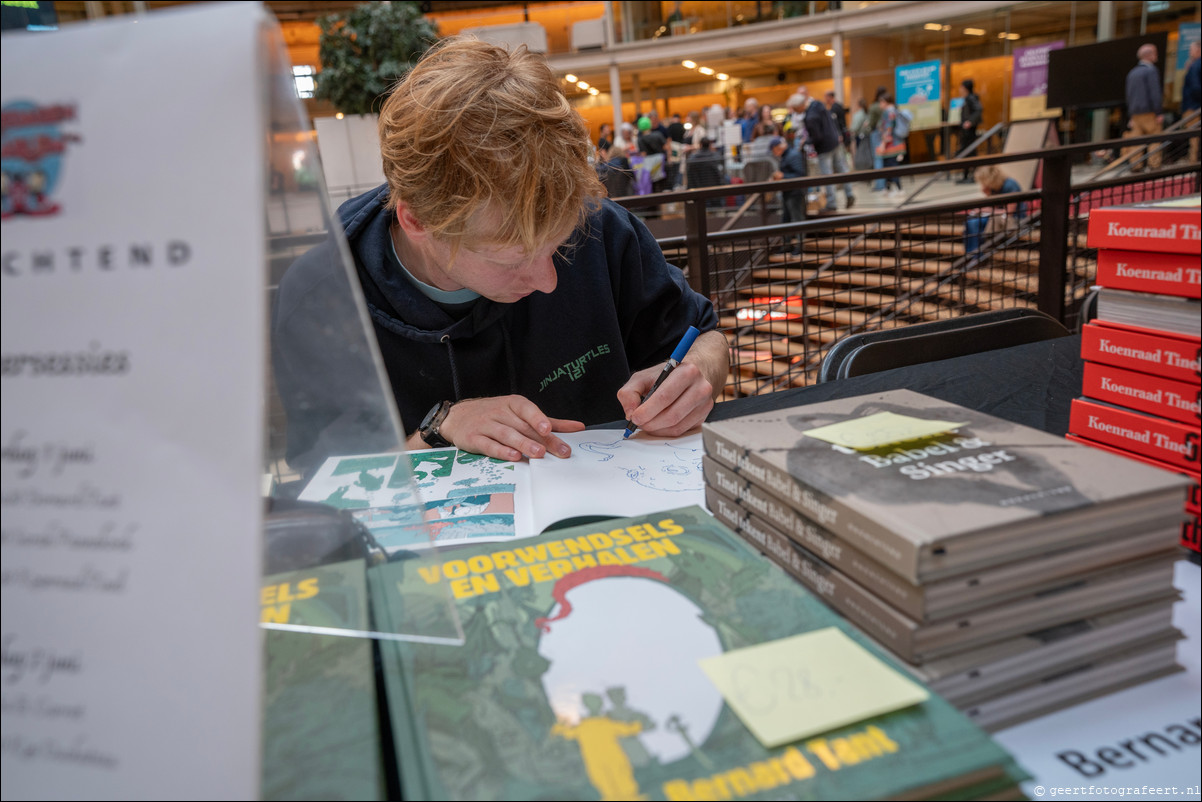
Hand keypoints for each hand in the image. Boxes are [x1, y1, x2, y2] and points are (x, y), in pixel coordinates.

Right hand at [438, 396, 584, 460]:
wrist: (457, 416)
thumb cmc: (494, 414)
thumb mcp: (520, 413)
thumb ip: (550, 421)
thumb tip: (578, 427)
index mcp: (513, 404)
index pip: (528, 409)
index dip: (538, 418)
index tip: (549, 428)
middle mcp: (500, 412)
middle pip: (523, 427)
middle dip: (543, 439)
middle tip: (560, 451)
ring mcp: (486, 425)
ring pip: (507, 434)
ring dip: (524, 444)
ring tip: (538, 454)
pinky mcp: (475, 439)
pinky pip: (489, 445)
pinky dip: (501, 451)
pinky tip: (514, 457)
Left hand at [617, 361, 714, 437]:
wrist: (695, 372)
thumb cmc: (668, 375)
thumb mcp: (645, 376)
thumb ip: (630, 392)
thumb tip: (630, 413)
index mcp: (686, 372)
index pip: (665, 396)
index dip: (647, 410)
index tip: (634, 417)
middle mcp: (700, 388)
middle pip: (672, 414)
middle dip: (650, 423)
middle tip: (638, 423)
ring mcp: (705, 404)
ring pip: (677, 426)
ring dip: (657, 429)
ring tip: (646, 423)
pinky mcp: (704, 416)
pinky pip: (681, 431)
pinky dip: (665, 431)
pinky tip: (658, 425)